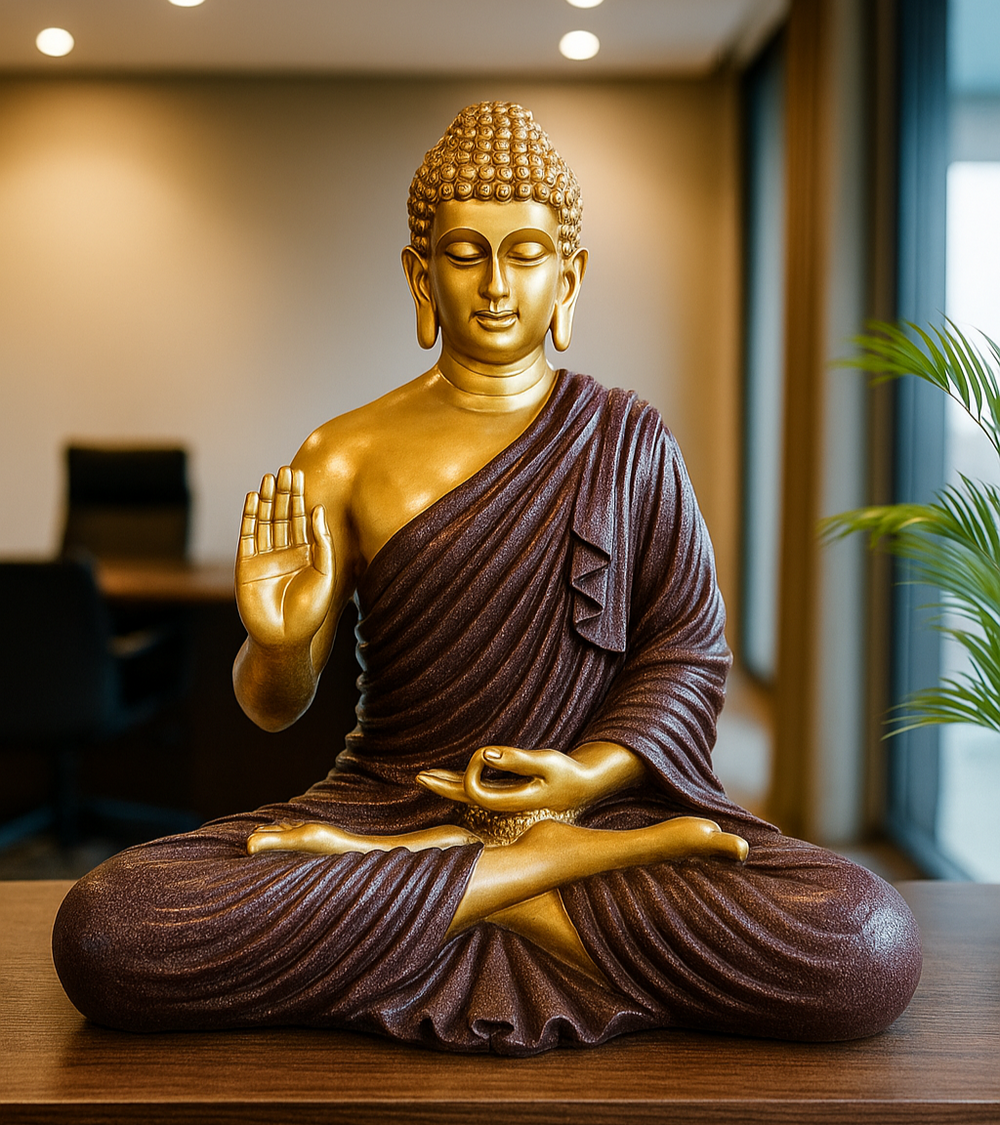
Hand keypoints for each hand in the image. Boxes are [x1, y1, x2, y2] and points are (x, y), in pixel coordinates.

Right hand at [236, 465, 334, 648]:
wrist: (284, 640)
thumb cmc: (310, 612)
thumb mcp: (325, 573)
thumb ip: (322, 541)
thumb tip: (317, 509)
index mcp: (304, 554)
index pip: (300, 519)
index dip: (299, 497)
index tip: (301, 475)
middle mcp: (283, 553)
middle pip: (282, 515)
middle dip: (283, 493)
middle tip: (285, 469)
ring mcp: (263, 558)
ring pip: (264, 521)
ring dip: (266, 499)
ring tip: (269, 477)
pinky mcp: (246, 565)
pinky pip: (247, 536)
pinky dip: (249, 516)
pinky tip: (252, 498)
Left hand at [418, 746, 597, 813]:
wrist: (586, 784)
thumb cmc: (568, 773)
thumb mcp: (546, 763)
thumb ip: (515, 760)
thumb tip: (484, 755)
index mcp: (511, 801)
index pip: (475, 791)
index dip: (469, 771)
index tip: (482, 752)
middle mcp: (504, 804)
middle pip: (465, 797)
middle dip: (442, 786)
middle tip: (419, 776)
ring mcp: (505, 799)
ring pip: (470, 793)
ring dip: (448, 783)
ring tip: (427, 775)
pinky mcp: (509, 791)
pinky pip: (480, 788)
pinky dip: (463, 779)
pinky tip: (452, 775)